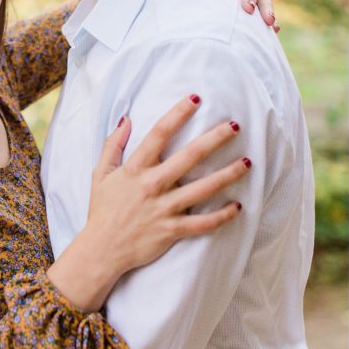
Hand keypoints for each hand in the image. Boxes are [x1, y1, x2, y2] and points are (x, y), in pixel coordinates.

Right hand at [48, 94, 247, 311]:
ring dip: (228, 174)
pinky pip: (202, 224)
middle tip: (235, 126)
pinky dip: (221, 217)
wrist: (101, 250)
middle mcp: (152, 185)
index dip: (178, 113)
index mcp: (135, 169)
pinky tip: (238, 207)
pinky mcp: (171, 231)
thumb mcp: (101, 173)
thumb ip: (113, 145)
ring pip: (203, 189)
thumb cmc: (102, 210)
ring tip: (248, 162)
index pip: (159, 133)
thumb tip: (127, 119)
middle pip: (190, 156)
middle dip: (214, 138)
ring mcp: (164, 209)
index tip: (195, 98)